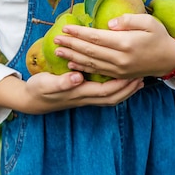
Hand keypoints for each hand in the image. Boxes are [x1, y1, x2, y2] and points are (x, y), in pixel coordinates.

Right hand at [0, 72, 143, 115]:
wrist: (31, 99)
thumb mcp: (47, 84)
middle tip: (142, 76)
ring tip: (137, 80)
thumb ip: (62, 81)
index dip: (121, 85)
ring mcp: (85, 97)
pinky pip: (105, 94)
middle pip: (113, 97)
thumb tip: (78, 77)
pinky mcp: (83, 94)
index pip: (106, 91)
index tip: (133, 75)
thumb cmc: (39, 89)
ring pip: (110, 98)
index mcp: (80, 93)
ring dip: (124, 90)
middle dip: (128, 88)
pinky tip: (120, 79)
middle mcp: (85, 97)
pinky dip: (116, 89)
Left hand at [53, 13, 174, 78]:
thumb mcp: (148, 22)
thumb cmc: (159, 36)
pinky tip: (71, 64)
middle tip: (56, 37)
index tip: (66, 26)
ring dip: (73, 56)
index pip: (97, 38)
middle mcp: (120, 59)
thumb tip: (109, 23)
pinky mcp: (119, 75)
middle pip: (90, 51)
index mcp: (126, 43)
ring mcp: (119, 69)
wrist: (169, 59)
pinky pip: (97, 72)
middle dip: (71, 44)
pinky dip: (82, 68)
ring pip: (91, 63)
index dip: (80, 32)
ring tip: (58, 50)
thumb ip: (129, 20)